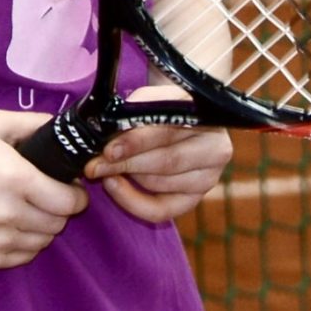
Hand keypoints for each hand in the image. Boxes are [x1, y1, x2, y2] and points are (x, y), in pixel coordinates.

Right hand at [0, 110, 86, 267]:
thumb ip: (34, 123)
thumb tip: (65, 129)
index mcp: (16, 179)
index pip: (70, 202)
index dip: (76, 195)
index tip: (70, 189)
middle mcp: (9, 213)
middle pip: (59, 223)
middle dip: (59, 210)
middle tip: (47, 197)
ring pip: (44, 241)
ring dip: (42, 227)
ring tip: (27, 211)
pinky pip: (24, 256)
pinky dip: (24, 243)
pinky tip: (12, 226)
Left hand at [88, 108, 233, 223]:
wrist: (177, 121)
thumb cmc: (161, 108)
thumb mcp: (150, 100)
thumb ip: (134, 112)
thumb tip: (108, 133)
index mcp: (206, 116)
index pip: (169, 132)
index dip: (136, 142)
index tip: (109, 150)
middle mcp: (215, 148)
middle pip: (166, 162)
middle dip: (125, 164)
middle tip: (95, 166)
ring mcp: (208, 177)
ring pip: (160, 184)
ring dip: (128, 178)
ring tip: (106, 168)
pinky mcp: (194, 199)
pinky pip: (161, 210)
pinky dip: (133, 203)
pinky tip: (116, 187)